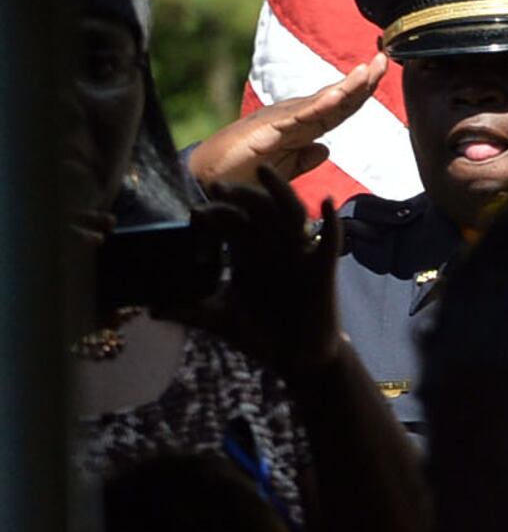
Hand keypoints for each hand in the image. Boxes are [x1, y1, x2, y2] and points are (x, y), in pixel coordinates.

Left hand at [182, 180, 348, 384]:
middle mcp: (272, 247)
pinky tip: (325, 202)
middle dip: (239, 194)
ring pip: (290, 212)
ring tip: (264, 172)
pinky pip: (330, 239)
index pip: (230, 220)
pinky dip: (331, 221)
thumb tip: (151, 310)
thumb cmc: (261, 336)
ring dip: (279, 190)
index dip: (215, 211)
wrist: (297, 358)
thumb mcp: (220, 319)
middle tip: (219, 188)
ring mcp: (298, 254)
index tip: (197, 214)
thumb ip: (189, 312)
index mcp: (246, 254)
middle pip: (257, 208)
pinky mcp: (321, 267)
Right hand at [186, 59, 386, 191]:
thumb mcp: (284, 168)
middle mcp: (294, 117)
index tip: (381, 73)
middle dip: (362, 81)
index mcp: (301, 126)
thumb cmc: (245, 173)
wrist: (210, 181)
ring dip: (347, 87)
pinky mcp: (268, 129)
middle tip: (384, 60)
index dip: (361, 92)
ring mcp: (282, 120)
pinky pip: (299, 117)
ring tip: (369, 71)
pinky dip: (320, 106)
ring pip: (321, 102)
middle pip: (335, 98)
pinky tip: (338, 96)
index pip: (338, 107)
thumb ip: (304, 158)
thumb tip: (326, 149)